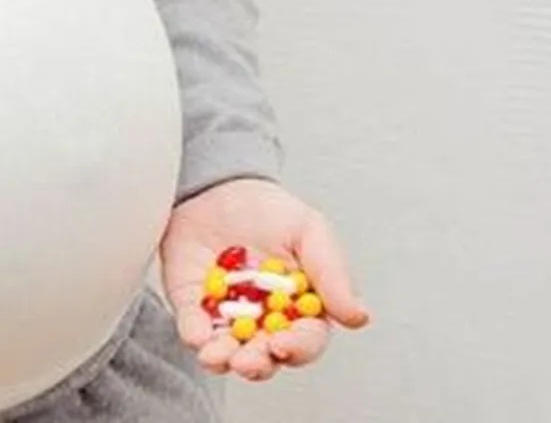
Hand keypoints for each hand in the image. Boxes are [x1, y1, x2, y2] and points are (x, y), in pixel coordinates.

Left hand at [160, 179, 370, 381]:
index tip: (284, 345)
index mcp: (299, 308)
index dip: (297, 348)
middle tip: (247, 361)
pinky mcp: (192, 305)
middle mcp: (263, 320)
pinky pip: (192, 327)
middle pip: (265, 355)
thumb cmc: (269, 210)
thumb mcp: (309, 231)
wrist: (219, 186)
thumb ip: (332, 274)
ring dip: (222, 359)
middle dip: (257, 364)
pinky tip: (196, 336)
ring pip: (226, 351)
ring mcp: (226, 316)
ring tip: (216, 357)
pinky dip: (193, 334)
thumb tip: (358, 317)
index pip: (305, 339)